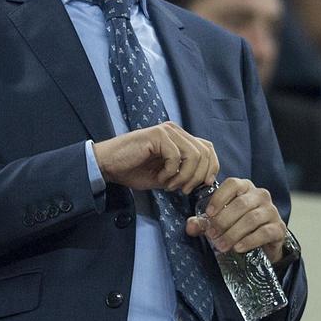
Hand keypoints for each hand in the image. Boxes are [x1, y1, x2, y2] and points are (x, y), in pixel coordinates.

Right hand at [92, 121, 218, 192]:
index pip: (208, 148)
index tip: (205, 184)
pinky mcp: (157, 135)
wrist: (109, 165)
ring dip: (185, 176)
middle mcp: (176, 131)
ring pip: (194, 155)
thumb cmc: (134, 170)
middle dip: (198, 176)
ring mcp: (167, 131)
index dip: (212, 167)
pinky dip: (171, 172)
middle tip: (183, 190)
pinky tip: (160, 178)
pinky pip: (176, 156)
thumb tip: (205, 180)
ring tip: (170, 185)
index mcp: (180, 138)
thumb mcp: (167, 175)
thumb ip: (184, 173)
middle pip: (205, 152)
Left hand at [185, 178, 287, 262]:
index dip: (219, 197)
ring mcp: (272, 211)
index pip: (233, 184)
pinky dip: (249, 241)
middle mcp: (260, 195)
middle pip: (241, 204)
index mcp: (245, 188)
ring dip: (234, 233)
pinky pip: (264, 232)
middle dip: (223, 221)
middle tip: (212, 235)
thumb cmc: (239, 226)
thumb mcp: (220, 222)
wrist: (265, 243)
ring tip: (221, 245)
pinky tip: (238, 248)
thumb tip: (190, 226)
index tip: (209, 214)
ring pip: (252, 218)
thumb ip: (204, 223)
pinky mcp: (279, 228)